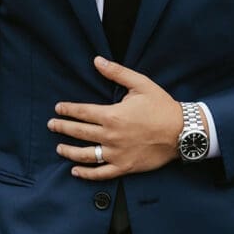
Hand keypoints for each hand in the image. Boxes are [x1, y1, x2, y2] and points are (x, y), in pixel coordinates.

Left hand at [47, 56, 185, 179]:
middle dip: (62, 128)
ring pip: (85, 155)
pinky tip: (75, 171)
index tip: (57, 108)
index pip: (82, 112)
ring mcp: (116, 154)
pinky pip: (101, 173)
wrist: (181, 132)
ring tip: (59, 148)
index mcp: (112, 115)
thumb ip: (117, 72)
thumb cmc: (161, 106)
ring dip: (69, 151)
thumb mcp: (140, 84)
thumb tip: (97, 60)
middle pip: (79, 132)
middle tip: (52, 125)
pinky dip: (86, 173)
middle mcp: (111, 136)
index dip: (67, 110)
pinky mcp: (124, 167)